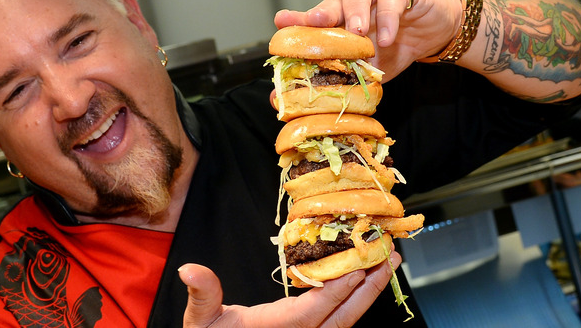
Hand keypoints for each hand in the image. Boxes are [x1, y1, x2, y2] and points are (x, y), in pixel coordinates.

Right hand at [178, 250, 401, 327]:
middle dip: (369, 289)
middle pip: (342, 319)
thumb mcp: (201, 321)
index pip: (314, 312)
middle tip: (390, 259)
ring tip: (385, 266)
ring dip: (367, 295)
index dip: (338, 290)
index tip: (360, 266)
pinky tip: (362, 284)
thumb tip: (190, 270)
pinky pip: (337, 323)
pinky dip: (353, 303)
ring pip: (345, 323)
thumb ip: (202, 295)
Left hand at [274, 0, 461, 80]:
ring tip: (357, 30)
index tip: (281, 21)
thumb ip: (332, 81)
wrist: (435, 33)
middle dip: (323, 10)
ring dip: (356, 7)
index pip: (315, 17)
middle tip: (316, 21)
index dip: (297, 18)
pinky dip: (389, 18)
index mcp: (340, 20)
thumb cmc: (393, 48)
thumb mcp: (364, 71)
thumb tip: (280, 100)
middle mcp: (353, 2)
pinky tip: (386, 38)